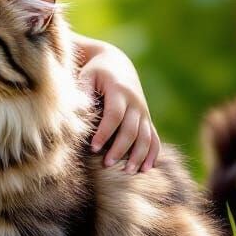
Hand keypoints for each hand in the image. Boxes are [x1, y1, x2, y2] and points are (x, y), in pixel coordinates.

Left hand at [82, 45, 159, 173]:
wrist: (117, 63)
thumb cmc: (96, 72)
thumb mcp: (87, 75)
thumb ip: (83, 91)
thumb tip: (81, 112)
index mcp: (119, 91)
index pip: (114, 116)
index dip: (105, 133)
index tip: (93, 148)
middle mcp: (135, 102)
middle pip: (131, 130)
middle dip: (120, 149)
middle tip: (107, 165)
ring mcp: (143, 111)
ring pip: (146, 136)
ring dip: (138, 155)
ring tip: (128, 172)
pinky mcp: (146, 118)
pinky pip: (154, 137)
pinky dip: (153, 153)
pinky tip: (147, 168)